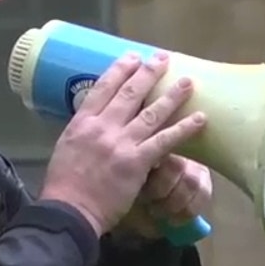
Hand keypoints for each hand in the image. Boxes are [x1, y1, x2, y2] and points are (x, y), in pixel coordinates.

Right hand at [39, 51, 206, 236]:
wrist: (70, 209)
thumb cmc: (65, 182)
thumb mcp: (67, 146)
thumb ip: (84, 130)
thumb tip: (99, 119)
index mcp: (82, 122)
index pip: (103, 87)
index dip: (120, 69)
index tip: (133, 56)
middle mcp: (103, 127)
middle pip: (129, 93)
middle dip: (148, 73)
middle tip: (163, 58)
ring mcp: (122, 143)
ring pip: (151, 113)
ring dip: (172, 96)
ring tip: (187, 82)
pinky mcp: (137, 162)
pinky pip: (165, 141)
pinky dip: (184, 129)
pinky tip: (199, 119)